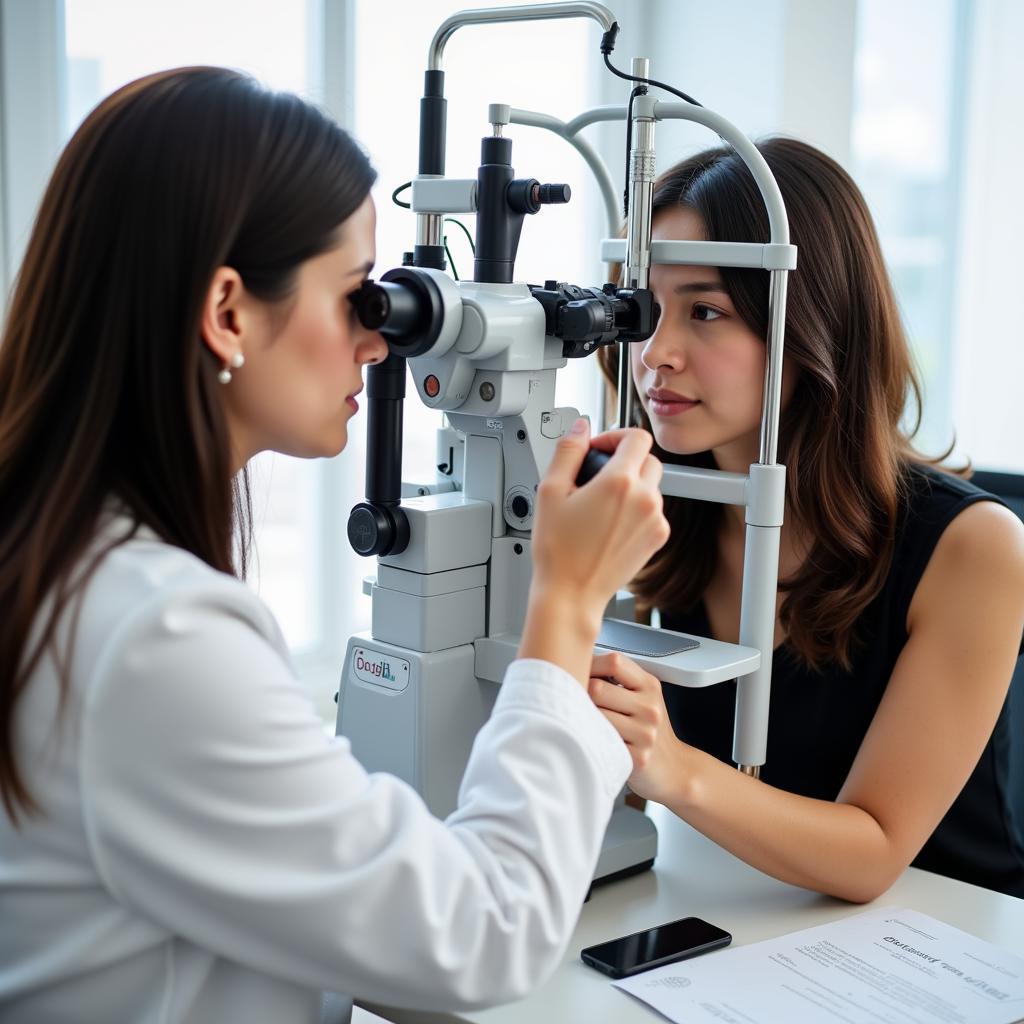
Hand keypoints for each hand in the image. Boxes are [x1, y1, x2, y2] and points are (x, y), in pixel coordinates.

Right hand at [529, 419, 668, 624]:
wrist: (572, 593)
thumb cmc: (558, 550)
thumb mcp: (550, 491)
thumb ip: (568, 451)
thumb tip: (581, 429)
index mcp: (620, 483)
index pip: (637, 437)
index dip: (616, 435)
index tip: (600, 447)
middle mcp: (645, 499)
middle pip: (649, 459)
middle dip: (625, 459)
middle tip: (599, 473)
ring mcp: (656, 520)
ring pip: (652, 485)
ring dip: (631, 485)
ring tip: (600, 504)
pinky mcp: (658, 538)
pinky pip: (653, 510)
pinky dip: (637, 509)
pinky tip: (609, 524)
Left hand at [588, 652, 685, 804]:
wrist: (672, 768)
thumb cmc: (647, 728)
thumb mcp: (642, 696)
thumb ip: (618, 678)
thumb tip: (580, 661)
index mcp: (649, 686)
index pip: (614, 662)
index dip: (591, 664)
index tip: (581, 672)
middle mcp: (650, 708)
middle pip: (597, 688)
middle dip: (581, 693)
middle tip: (577, 701)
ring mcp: (645, 733)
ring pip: (594, 715)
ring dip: (583, 718)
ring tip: (586, 722)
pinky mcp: (637, 757)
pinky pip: (600, 741)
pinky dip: (592, 739)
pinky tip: (596, 740)